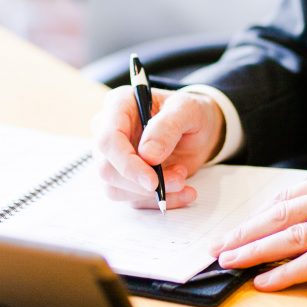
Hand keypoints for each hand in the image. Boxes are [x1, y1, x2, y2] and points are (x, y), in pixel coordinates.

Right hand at [92, 86, 225, 208]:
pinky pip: (134, 199)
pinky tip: (183, 192)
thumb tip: (148, 155)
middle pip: (107, 168)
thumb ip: (168, 127)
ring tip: (183, 179)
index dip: (127, 163)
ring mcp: (114, 157)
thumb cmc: (189, 112)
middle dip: (143, 183)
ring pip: (115, 188)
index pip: (108, 140)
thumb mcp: (187, 110)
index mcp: (119, 106)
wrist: (199, 128)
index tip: (153, 180)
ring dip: (152, 194)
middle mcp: (109, 131)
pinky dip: (161, 200)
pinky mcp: (125, 178)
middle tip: (179, 179)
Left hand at [211, 164, 306, 290]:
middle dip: (246, 232)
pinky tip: (267, 281)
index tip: (233, 234)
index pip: (288, 198)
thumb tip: (286, 222)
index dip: (256, 218)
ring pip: (295, 235)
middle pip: (284, 213)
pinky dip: (287, 272)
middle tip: (218, 248)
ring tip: (231, 263)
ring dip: (257, 251)